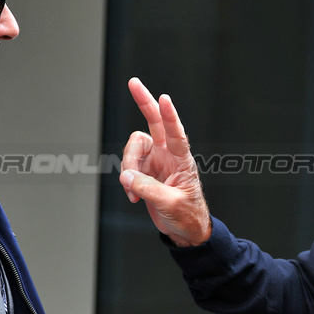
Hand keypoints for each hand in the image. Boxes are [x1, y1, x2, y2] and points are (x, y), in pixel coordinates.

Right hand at [119, 77, 211, 246]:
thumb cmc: (187, 215)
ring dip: (128, 166)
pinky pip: (128, 166)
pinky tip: (134, 195)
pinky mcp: (145, 171)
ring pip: (133, 148)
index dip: (169, 116)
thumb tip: (126, 176)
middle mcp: (168, 154)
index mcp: (182, 159)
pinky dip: (127, 180)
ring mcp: (155, 160)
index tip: (164, 98)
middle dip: (143, 101)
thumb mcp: (169, 204)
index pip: (176, 133)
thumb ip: (147, 188)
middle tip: (133, 82)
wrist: (185, 230)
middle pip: (153, 121)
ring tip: (133, 191)